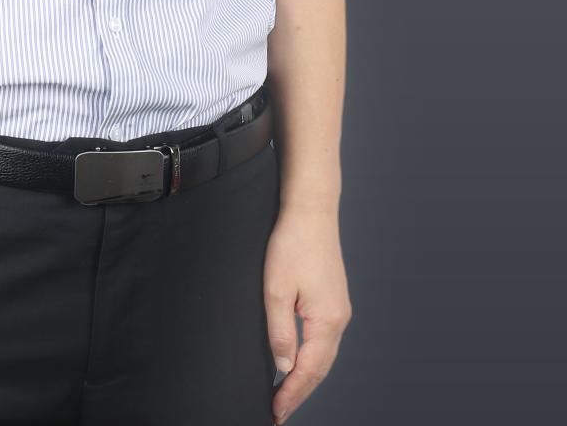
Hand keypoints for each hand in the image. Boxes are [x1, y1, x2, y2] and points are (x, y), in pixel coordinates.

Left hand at [263, 206, 352, 423]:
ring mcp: (339, 309)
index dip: (291, 394)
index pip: (308, 371)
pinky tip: (300, 361)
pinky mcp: (334, 300)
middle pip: (321, 368)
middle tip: (280, 411)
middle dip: (300, 392)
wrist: (312, 211)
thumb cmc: (293, 244)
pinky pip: (325, 340)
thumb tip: (284, 366)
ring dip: (306, 377)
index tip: (276, 412)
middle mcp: (339, 319)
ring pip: (325, 356)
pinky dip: (312, 358)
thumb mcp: (276, 289)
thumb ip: (280, 331)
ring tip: (287, 394)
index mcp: (327, 320)